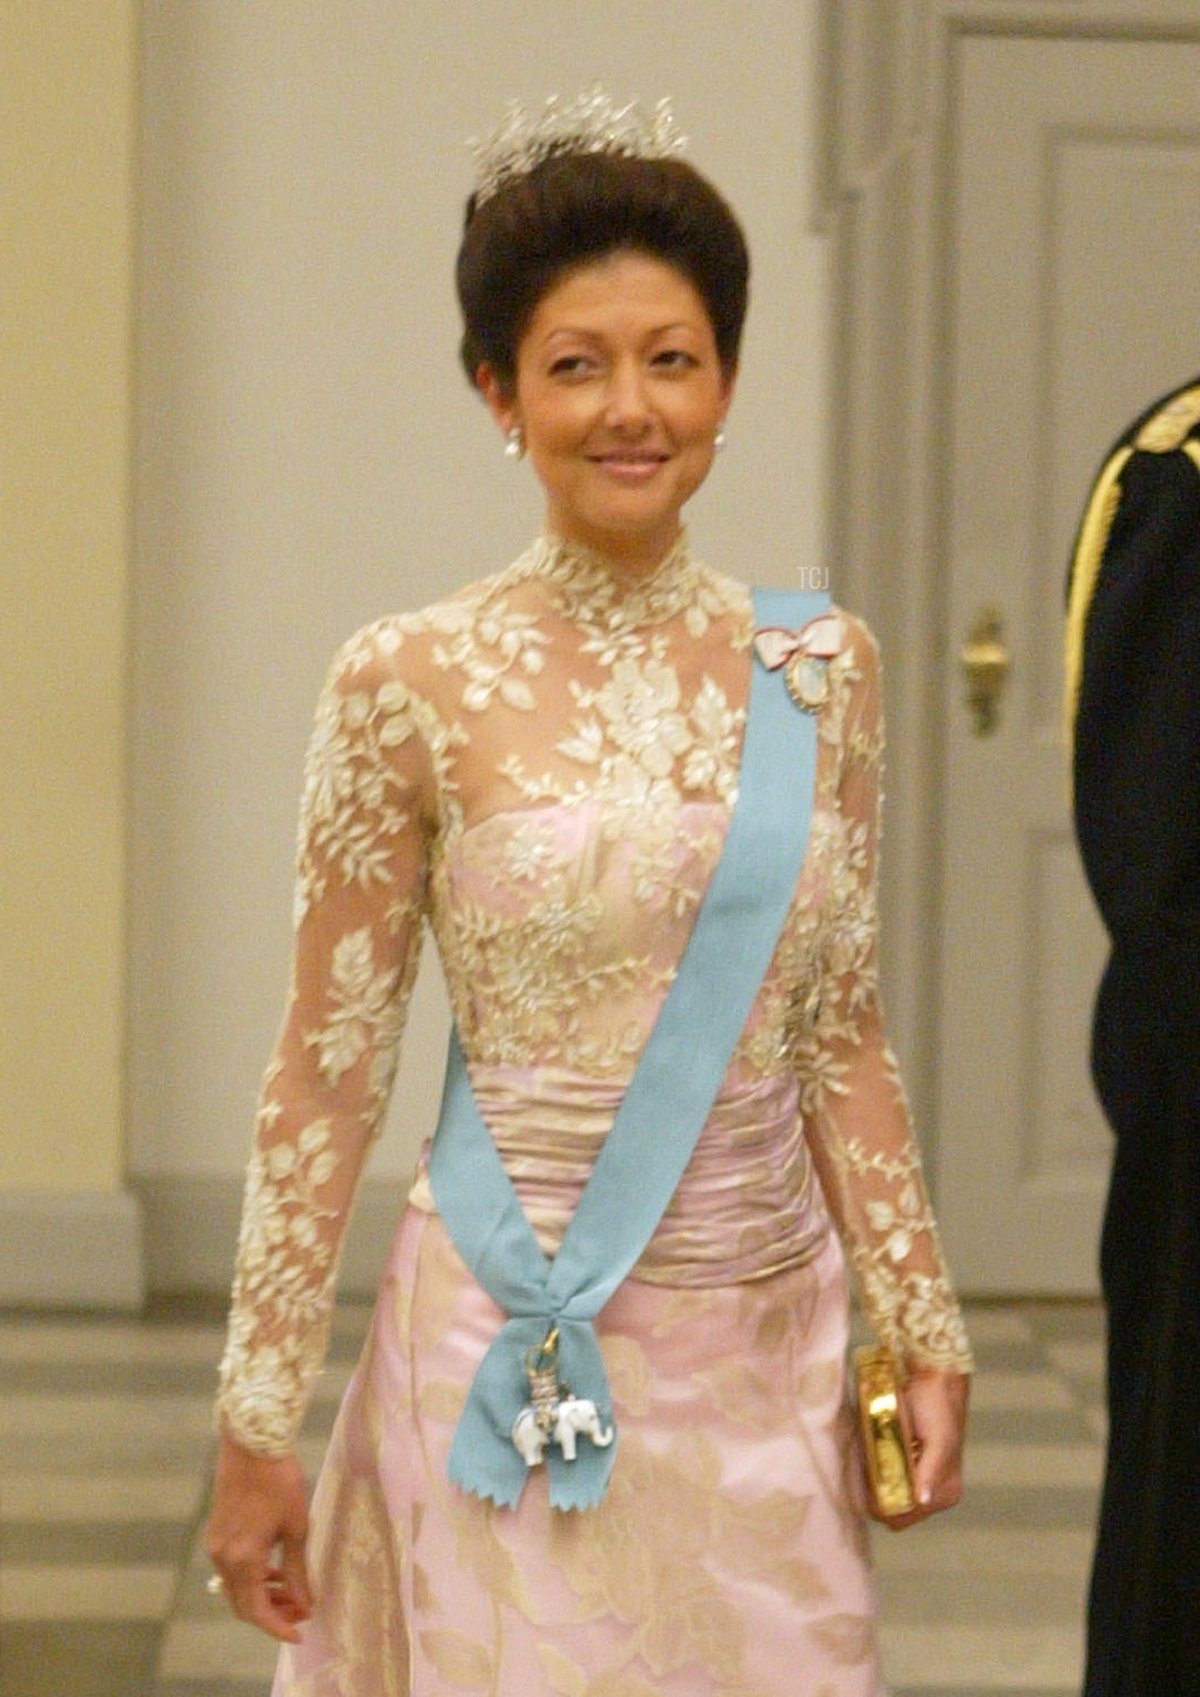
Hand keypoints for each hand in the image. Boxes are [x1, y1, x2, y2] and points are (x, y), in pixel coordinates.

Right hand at [205, 1430, 312, 1641]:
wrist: (251, 1442)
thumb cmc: (279, 1480)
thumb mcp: (296, 1527)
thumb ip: (297, 1570)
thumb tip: (304, 1602)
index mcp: (242, 1559)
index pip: (255, 1611)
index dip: (277, 1627)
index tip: (299, 1634)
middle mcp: (222, 1557)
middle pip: (242, 1604)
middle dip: (271, 1613)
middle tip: (300, 1612)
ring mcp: (216, 1544)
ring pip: (236, 1586)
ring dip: (262, 1594)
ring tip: (292, 1592)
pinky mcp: (217, 1532)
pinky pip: (233, 1567)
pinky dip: (253, 1576)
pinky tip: (275, 1568)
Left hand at [876, 1367, 968, 1530]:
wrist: (933, 1378)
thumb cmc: (939, 1408)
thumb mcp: (939, 1439)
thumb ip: (932, 1470)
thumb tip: (923, 1499)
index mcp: (946, 1493)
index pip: (905, 1517)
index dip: (883, 1505)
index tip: (866, 1484)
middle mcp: (933, 1492)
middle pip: (894, 1510)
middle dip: (875, 1493)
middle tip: (865, 1466)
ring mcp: (919, 1480)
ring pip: (886, 1494)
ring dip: (872, 1481)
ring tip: (868, 1456)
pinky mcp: (907, 1464)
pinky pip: (885, 1477)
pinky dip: (874, 1469)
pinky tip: (871, 1451)